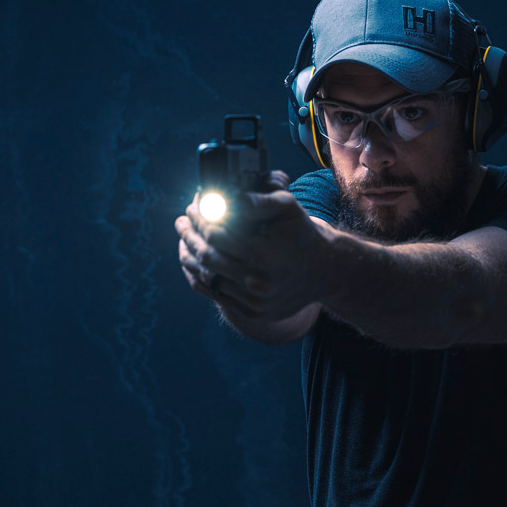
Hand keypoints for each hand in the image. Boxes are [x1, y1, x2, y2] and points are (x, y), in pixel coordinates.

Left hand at [175, 170, 326, 320]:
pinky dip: (197, 275)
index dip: (199, 217)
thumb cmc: (302, 233)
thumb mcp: (288, 208)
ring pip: (206, 276)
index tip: (192, 204)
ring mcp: (254, 300)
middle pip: (206, 255)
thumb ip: (259, 199)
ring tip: (184, 237)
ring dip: (188, 254)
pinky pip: (214, 293)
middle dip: (189, 233)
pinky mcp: (252, 312)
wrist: (324, 270)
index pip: (215, 233)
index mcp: (263, 254)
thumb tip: (227, 194)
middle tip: (182, 219)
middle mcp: (257, 281)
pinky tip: (192, 260)